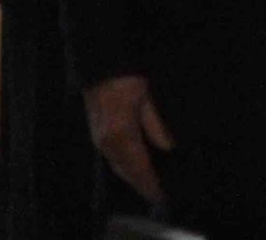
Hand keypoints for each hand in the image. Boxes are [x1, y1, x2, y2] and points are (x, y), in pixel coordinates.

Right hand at [84, 74, 173, 206]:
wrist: (101, 70)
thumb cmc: (126, 81)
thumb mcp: (147, 101)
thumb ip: (157, 127)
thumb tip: (169, 148)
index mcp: (122, 135)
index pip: (139, 168)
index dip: (150, 184)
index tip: (160, 195)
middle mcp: (108, 143)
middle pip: (127, 172)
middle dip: (142, 184)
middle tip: (157, 193)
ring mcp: (99, 141)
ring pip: (118, 167)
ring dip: (132, 177)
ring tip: (148, 183)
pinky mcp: (96, 136)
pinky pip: (112, 159)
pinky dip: (124, 167)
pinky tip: (134, 167)